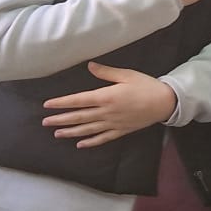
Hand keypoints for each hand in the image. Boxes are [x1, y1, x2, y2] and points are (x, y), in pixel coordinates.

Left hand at [41, 62, 177, 144]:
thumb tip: (89, 66)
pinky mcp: (121, 130)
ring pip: (88, 129)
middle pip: (79, 117)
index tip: (48, 105)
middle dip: (61, 119)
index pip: (78, 100)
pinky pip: (103, 138)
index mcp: (106, 96)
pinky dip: (91, 142)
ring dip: (71, 132)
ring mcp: (113, 123)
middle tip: (45, 122)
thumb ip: (106, 72)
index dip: (62, 103)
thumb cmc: (146, 85)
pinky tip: (80, 144)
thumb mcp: (126, 74)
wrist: (165, 102)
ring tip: (57, 133)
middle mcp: (107, 112)